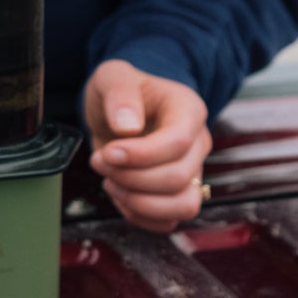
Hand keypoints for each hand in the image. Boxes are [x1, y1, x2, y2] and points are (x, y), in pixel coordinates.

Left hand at [84, 59, 211, 232]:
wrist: (121, 111)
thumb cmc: (121, 93)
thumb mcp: (113, 77)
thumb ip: (120, 93)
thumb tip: (128, 127)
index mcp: (188, 110)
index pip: (178, 143)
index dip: (141, 155)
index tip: (109, 152)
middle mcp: (197, 143)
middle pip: (177, 178)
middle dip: (131, 178)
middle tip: (100, 161)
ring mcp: (192, 171)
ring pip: (182, 206)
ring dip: (139, 203)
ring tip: (111, 182)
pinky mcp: (178, 194)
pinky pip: (168, 220)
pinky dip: (139, 216)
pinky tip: (119, 194)